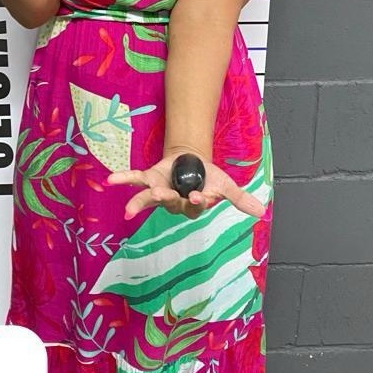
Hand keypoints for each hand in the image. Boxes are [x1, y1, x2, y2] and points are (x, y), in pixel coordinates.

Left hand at [106, 150, 267, 220]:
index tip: (200, 196)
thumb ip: (240, 199)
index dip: (197, 201)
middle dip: (167, 200)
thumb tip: (262, 212)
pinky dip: (122, 179)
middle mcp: (173, 201)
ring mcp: (159, 190)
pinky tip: (110, 181)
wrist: (191, 161)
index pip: (195, 206)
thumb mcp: (226, 186)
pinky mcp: (149, 177)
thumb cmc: (207, 177)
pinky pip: (134, 179)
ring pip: (149, 198)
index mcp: (192, 205)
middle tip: (164, 195)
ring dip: (140, 202)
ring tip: (130, 209)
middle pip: (170, 204)